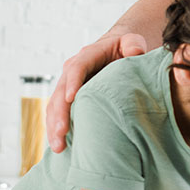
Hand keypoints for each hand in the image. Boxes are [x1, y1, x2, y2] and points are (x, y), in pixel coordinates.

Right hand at [45, 33, 147, 152]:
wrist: (116, 51)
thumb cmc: (126, 47)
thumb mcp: (132, 41)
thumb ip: (134, 44)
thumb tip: (135, 52)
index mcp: (87, 56)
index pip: (77, 67)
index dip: (73, 82)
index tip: (71, 98)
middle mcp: (72, 71)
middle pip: (61, 92)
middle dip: (59, 113)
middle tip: (61, 133)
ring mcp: (67, 86)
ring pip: (55, 107)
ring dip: (54, 127)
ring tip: (59, 147)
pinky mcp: (68, 100)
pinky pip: (58, 115)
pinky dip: (57, 130)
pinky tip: (60, 148)